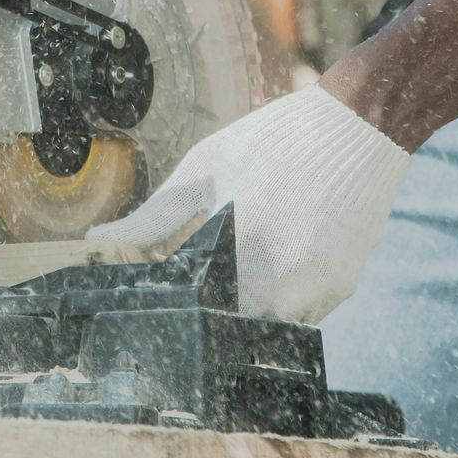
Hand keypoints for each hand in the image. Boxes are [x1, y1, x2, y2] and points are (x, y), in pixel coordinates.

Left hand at [89, 85, 411, 322]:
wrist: (357, 129)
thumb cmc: (273, 143)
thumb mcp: (203, 171)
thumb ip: (151, 217)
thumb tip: (100, 240)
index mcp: (238, 256)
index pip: (194, 316)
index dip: (178, 308)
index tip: (172, 292)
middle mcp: (281, 285)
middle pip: (231, 328)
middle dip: (212, 311)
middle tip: (206, 277)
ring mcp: (318, 291)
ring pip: (269, 325)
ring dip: (249, 307)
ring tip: (246, 260)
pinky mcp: (342, 288)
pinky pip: (303, 312)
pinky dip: (284, 296)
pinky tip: (280, 253)